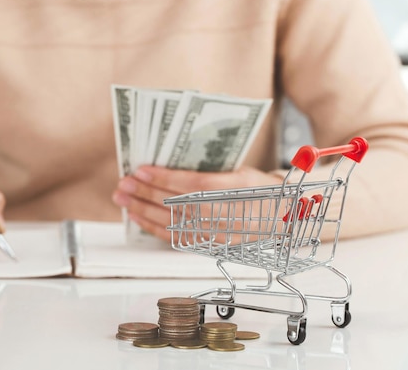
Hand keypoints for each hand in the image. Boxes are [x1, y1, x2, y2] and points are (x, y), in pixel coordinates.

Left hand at [112, 165, 282, 240]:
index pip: (193, 185)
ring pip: (173, 223)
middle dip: (145, 193)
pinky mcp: (211, 245)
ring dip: (143, 210)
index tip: (141, 170)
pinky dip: (153, 227)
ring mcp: (218, 233)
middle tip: (123, 183)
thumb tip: (171, 163)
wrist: (285, 219)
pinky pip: (176, 238)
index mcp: (237, 189)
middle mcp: (227, 214)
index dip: (164, 178)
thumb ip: (210, 170)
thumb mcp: (240, 172)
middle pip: (177, 205)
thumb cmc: (261, 189)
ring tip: (122, 198)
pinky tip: (137, 216)